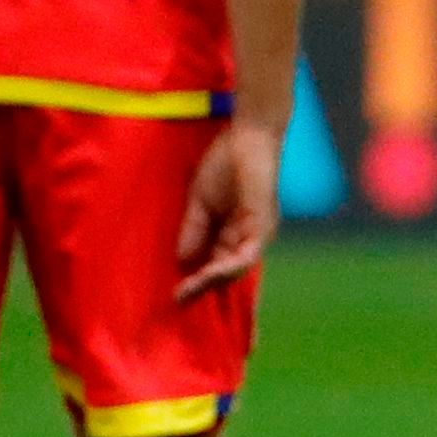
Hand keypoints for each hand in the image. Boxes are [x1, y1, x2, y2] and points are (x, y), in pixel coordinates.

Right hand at [174, 121, 282, 300]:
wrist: (247, 136)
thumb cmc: (226, 163)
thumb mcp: (201, 202)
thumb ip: (193, 230)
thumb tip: (182, 260)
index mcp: (235, 233)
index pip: (216, 265)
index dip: (197, 280)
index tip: (175, 295)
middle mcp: (250, 237)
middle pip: (226, 273)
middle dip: (202, 288)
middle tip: (178, 300)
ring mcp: (258, 232)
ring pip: (236, 270)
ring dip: (211, 282)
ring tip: (188, 290)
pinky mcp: (262, 223)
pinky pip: (246, 256)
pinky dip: (227, 268)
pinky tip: (208, 274)